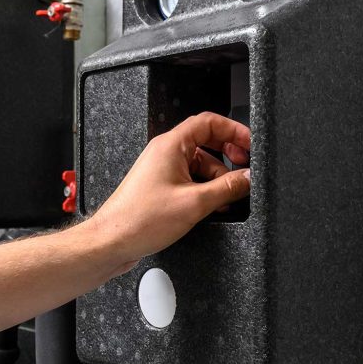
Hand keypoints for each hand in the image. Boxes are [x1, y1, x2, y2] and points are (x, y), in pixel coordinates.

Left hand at [84, 112, 250, 274]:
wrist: (112, 241)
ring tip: (231, 196)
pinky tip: (215, 206)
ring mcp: (162, 170)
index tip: (251, 144)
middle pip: (207, 143)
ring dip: (218, 178)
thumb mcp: (194, 203)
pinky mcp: (161, 188)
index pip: (209, 122)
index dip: (234, 130)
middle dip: (229, 156)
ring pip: (200, 165)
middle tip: (246, 170)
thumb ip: (227, 188)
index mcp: (171, 145)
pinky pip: (190, 180)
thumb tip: (249, 178)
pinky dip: (206, 190)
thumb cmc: (139, 220)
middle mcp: (165, 153)